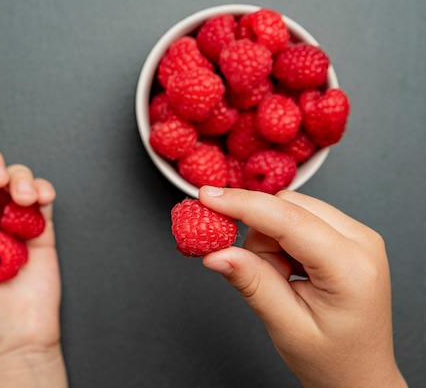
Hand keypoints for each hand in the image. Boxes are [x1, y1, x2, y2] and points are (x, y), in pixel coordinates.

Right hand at [198, 186, 405, 387]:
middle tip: (259, 274)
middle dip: (260, 236)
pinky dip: (282, 239)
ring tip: (281, 279)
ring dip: (270, 239)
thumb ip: (252, 283)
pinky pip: (300, 217)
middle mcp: (362, 242)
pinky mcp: (348, 235)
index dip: (243, 205)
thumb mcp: (286, 326)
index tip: (207, 199)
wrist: (360, 375)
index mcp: (351, 267)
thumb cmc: (332, 358)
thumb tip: (216, 253)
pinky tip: (290, 270)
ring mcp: (358, 235)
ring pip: (291, 208)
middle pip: (288, 206)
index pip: (288, 219)